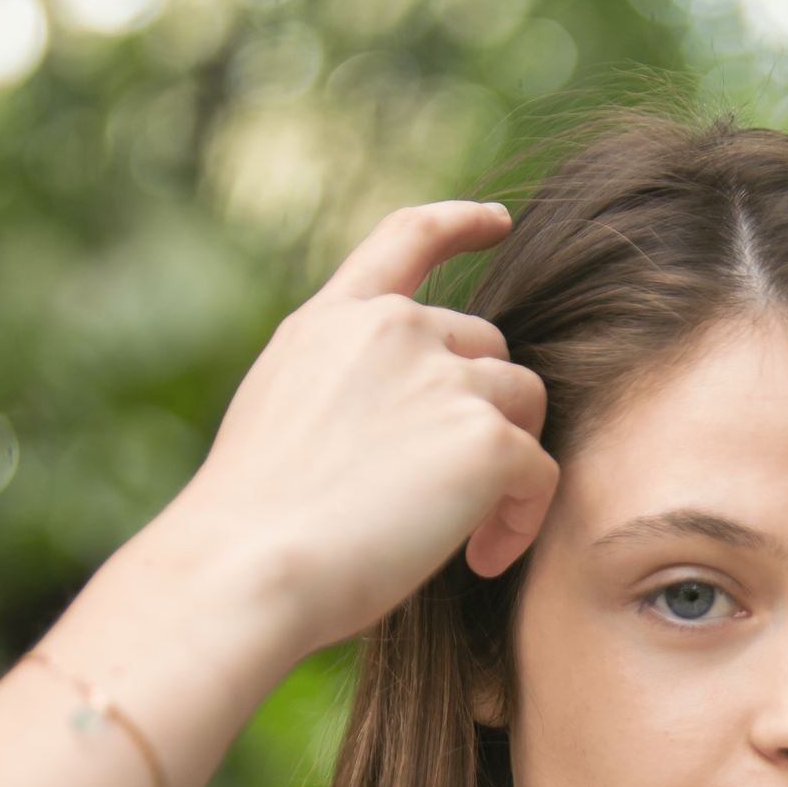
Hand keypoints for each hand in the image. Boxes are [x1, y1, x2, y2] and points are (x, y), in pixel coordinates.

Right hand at [153, 200, 557, 663]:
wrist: (247, 567)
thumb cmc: (250, 525)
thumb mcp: (278, 415)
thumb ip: (343, 387)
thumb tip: (399, 424)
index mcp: (334, 321)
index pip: (407, 238)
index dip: (460, 222)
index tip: (496, 220)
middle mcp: (393, 331)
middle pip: (488, 348)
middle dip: (483, 413)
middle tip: (453, 498)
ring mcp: (445, 379)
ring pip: (523, 403)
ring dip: (509, 465)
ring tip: (468, 537)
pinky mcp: (487, 440)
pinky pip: (540, 471)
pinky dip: (522, 519)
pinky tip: (482, 560)